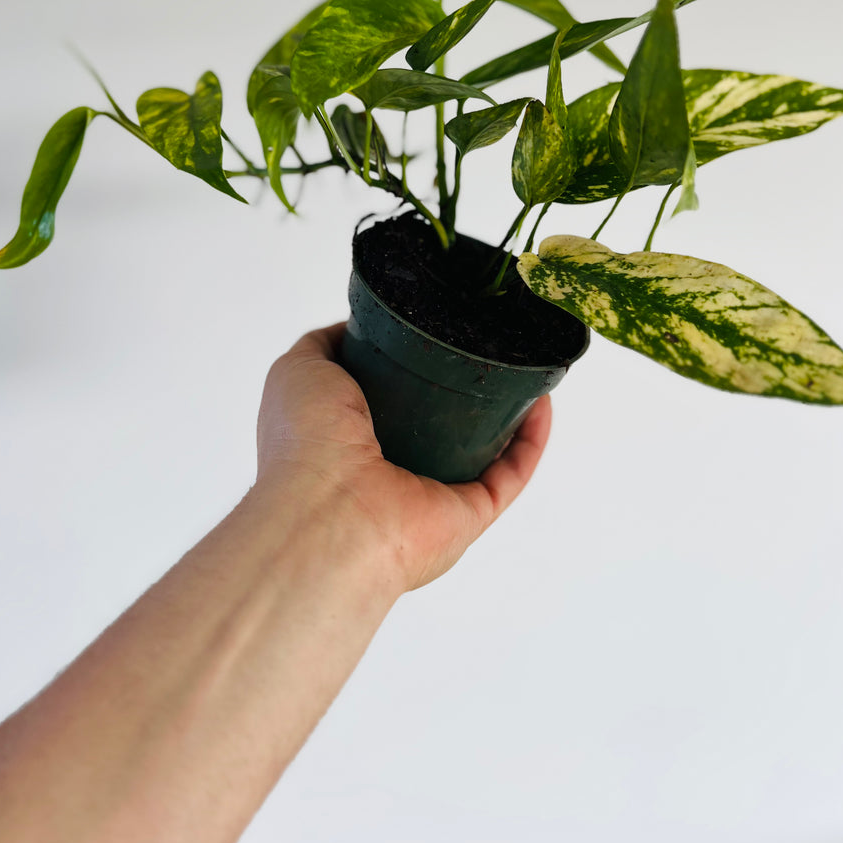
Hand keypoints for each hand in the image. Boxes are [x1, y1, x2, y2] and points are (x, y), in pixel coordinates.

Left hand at [256, 322, 551, 592]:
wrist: (328, 510)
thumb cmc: (305, 441)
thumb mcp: (300, 368)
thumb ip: (326, 344)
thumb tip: (358, 327)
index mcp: (352, 441)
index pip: (393, 402)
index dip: (418, 367)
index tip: (444, 331)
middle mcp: (394, 471)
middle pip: (444, 425)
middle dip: (469, 388)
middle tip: (492, 346)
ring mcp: (434, 496)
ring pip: (485, 451)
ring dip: (510, 413)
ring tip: (526, 367)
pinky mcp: (471, 515)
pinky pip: (511, 474)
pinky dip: (531, 440)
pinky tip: (542, 401)